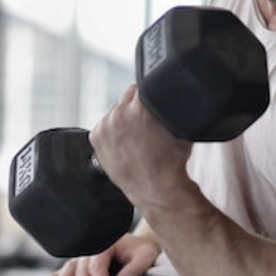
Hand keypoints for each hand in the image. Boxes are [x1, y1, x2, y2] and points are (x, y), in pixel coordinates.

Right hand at [42, 233, 160, 275]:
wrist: (140, 246)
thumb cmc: (143, 252)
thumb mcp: (146, 257)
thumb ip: (134, 270)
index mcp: (106, 244)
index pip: (99, 267)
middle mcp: (92, 250)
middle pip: (82, 269)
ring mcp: (85, 256)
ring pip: (70, 268)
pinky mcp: (82, 264)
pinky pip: (67, 270)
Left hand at [90, 84, 192, 213]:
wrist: (156, 188)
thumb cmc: (171, 161)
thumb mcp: (179, 127)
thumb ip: (170, 106)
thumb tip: (170, 94)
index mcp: (140, 107)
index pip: (142, 86)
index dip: (150, 93)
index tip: (152, 104)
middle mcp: (119, 114)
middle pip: (127, 97)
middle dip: (136, 106)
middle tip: (145, 123)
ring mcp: (105, 126)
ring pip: (115, 111)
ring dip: (123, 118)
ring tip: (135, 135)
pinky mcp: (96, 138)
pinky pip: (104, 125)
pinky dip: (112, 131)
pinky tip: (124, 142)